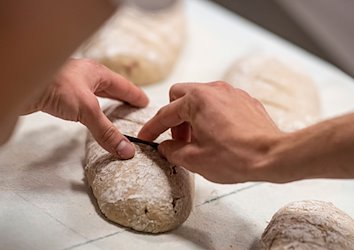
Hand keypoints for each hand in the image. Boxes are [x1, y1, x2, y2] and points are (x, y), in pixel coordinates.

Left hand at [25, 58, 148, 158]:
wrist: (18, 82)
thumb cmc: (54, 85)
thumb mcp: (87, 109)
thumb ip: (106, 131)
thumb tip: (126, 150)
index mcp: (96, 72)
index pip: (123, 85)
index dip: (135, 95)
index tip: (144, 102)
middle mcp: (84, 75)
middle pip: (108, 87)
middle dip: (120, 97)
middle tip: (132, 107)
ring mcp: (69, 83)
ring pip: (93, 94)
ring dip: (103, 103)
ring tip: (112, 112)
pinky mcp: (56, 93)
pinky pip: (79, 102)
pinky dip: (87, 109)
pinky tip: (85, 115)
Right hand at [138, 82, 283, 182]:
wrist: (273, 156)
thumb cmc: (236, 157)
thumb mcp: (194, 159)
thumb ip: (172, 150)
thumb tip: (166, 147)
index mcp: (196, 100)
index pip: (165, 114)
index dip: (152, 128)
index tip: (146, 137)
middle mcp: (213, 90)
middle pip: (180, 96)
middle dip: (174, 117)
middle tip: (178, 139)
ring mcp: (231, 93)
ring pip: (200, 98)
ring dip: (192, 116)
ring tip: (199, 140)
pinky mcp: (245, 100)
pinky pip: (219, 103)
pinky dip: (211, 116)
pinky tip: (217, 135)